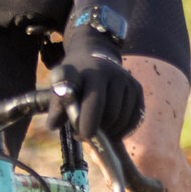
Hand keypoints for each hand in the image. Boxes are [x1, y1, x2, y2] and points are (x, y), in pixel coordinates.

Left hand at [57, 32, 142, 149]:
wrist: (93, 56)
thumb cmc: (74, 78)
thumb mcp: (59, 86)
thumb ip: (56, 106)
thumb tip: (53, 125)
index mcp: (89, 72)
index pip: (94, 99)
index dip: (88, 119)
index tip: (80, 134)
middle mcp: (111, 73)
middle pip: (109, 113)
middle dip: (96, 130)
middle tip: (82, 135)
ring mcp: (126, 80)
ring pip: (121, 118)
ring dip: (108, 132)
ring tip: (95, 130)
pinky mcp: (137, 88)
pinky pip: (134, 118)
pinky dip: (122, 131)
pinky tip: (110, 131)